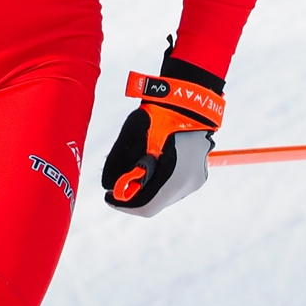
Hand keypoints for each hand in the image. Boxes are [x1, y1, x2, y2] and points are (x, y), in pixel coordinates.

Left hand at [101, 50, 223, 216]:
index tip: (108, 196)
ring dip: (147, 190)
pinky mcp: (198, 175)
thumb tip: (107, 183)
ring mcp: (196, 180)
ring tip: (135, 172)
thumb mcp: (133, 134)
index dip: (124, 205)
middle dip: (134, 197)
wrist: (190, 99)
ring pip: (165, 197)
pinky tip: (152, 167)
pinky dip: (159, 183)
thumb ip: (119, 161)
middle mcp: (189, 183)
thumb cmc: (160, 114)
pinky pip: (174, 187)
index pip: (147, 206)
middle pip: (156, 203)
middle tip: (118, 186)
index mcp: (176, 176)